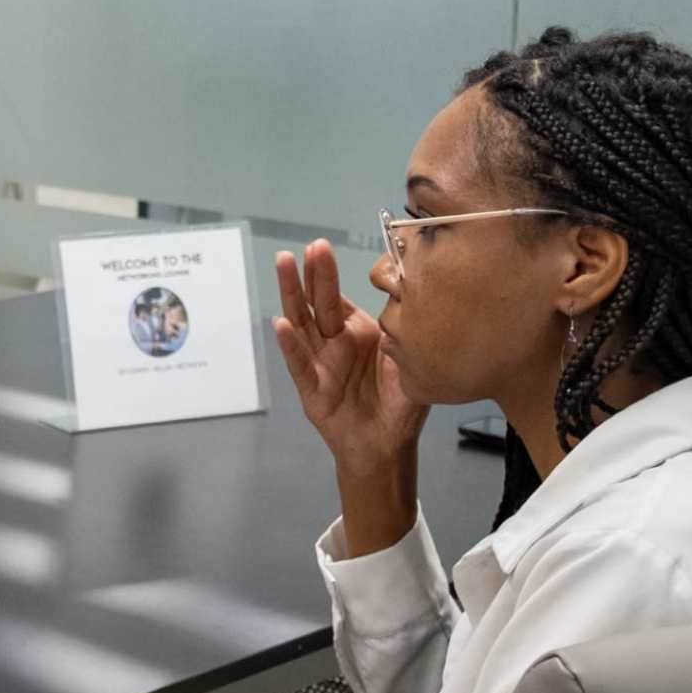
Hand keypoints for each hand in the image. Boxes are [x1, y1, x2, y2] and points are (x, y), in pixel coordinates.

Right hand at [273, 238, 426, 473]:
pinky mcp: (312, 392)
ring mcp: (319, 365)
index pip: (336, 297)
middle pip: (317, 303)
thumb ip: (403, 334)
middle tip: (305, 247)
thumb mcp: (410, 363)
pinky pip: (300, 366)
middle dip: (310, 274)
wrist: (388, 446)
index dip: (327, 272)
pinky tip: (281, 325)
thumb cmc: (400, 404)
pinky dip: (291, 347)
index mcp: (356, 332)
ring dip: (291, 295)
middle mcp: (333, 344)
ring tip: (283, 267)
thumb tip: (399, 302)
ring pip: (302, 325)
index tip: (320, 246)